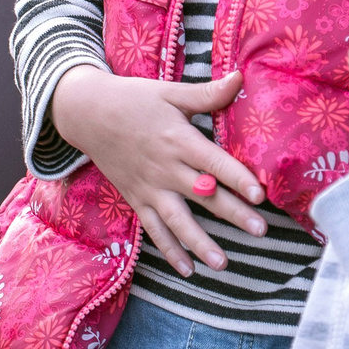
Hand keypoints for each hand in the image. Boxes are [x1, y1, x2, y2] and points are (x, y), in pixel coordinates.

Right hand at [50, 67, 267, 275]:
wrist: (87, 113)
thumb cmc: (134, 99)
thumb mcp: (170, 92)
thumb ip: (207, 93)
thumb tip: (241, 77)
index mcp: (178, 139)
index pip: (213, 162)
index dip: (237, 178)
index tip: (260, 194)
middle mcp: (165, 168)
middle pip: (203, 195)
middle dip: (233, 214)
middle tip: (260, 231)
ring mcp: (150, 187)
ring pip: (178, 220)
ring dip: (200, 243)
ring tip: (223, 264)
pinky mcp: (137, 199)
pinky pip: (154, 229)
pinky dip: (169, 251)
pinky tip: (188, 270)